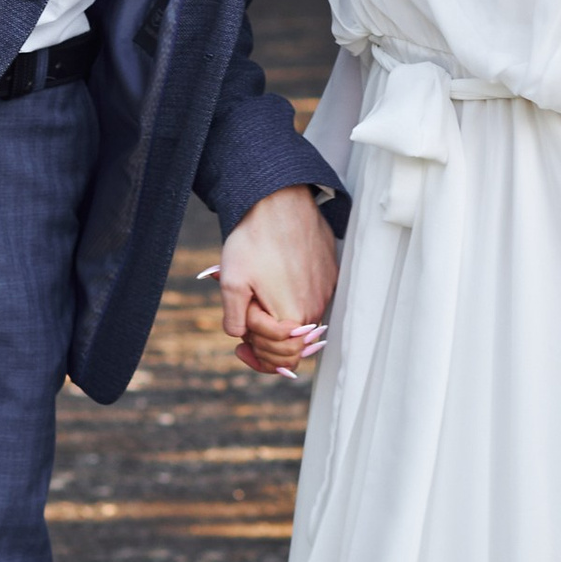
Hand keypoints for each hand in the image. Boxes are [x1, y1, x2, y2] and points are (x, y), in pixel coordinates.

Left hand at [219, 184, 338, 376]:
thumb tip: (241, 338)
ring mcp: (325, 291)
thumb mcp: (231, 283)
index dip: (257, 355)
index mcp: (292, 317)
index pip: (281, 360)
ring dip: (278, 320)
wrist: (279, 201)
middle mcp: (315, 309)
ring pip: (300, 322)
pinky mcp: (329, 276)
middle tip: (245, 324)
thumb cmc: (254, 240)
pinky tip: (273, 283)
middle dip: (266, 341)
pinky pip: (310, 300)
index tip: (240, 345)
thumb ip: (234, 320)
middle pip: (292, 346)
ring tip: (256, 298)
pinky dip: (291, 300)